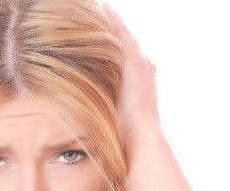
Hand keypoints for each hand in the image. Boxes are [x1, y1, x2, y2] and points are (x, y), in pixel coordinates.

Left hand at [103, 4, 161, 151]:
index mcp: (142, 85)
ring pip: (127, 38)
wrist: (142, 139)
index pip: (128, 61)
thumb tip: (84, 127)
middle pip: (130, 46)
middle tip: (106, 15)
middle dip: (118, 32)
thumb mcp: (115, 124)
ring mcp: (142, 66)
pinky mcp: (136, 63)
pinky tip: (105, 10)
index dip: (118, 49)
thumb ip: (104, 116)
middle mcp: (145, 72)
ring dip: (115, 23)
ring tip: (104, 9)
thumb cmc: (128, 139)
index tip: (106, 40)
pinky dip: (115, 22)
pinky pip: (123, 35)